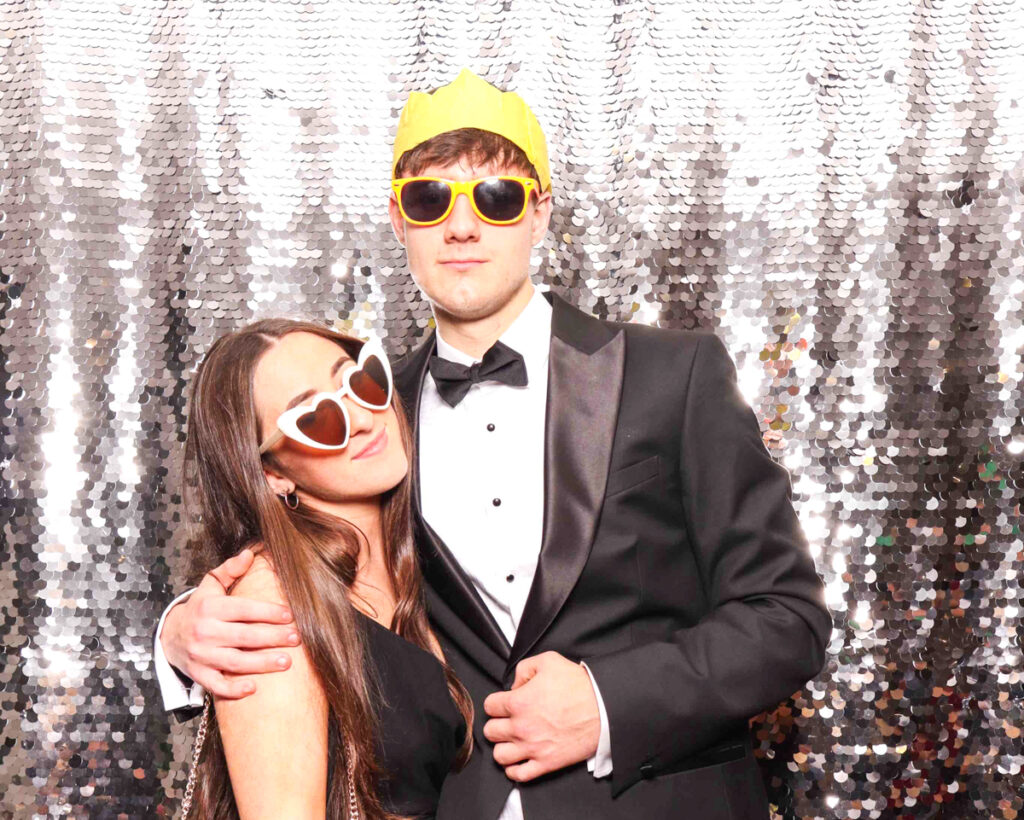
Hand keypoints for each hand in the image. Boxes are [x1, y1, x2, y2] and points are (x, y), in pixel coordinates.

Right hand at [160, 548, 299, 698]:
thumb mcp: (210, 585)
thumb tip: (249, 553)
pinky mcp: (198, 674)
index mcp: (211, 607)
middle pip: (244, 637)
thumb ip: (230, 570)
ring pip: (235, 662)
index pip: (244, 610)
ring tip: (286, 662)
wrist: (170, 635)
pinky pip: (216, 685)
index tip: (290, 616)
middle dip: (273, 638)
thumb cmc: (200, 608)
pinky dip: (233, 689)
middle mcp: (205, 631)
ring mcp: (201, 655)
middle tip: (296, 639)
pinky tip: (253, 688)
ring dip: (262, 663)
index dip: (268, 613)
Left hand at [482, 651, 600, 781]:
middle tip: (508, 721)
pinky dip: (514, 769)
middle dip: (497, 724)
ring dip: (503, 747)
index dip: (496, 702)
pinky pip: (518, 775)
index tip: (504, 703)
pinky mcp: (546, 763)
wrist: (604, 708)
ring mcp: (533, 747)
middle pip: (490, 731)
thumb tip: (514, 685)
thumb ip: (524, 669)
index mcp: (519, 702)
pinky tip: (520, 759)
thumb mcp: (549, 661)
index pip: (489, 706)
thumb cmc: (579, 685)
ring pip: (499, 755)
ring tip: (512, 741)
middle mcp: (521, 727)